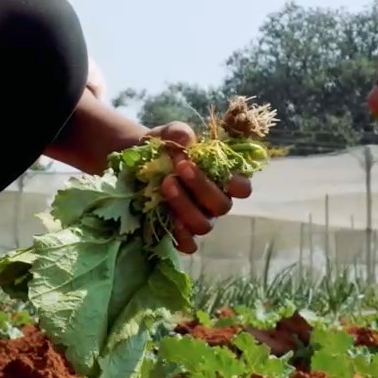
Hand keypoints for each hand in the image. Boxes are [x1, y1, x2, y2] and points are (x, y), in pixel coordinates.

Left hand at [146, 121, 251, 253]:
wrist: (134, 165)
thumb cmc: (162, 150)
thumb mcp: (166, 135)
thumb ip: (178, 132)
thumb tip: (186, 140)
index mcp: (221, 179)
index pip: (243, 188)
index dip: (236, 182)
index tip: (218, 167)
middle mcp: (213, 203)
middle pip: (222, 205)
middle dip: (202, 186)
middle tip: (180, 166)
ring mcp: (197, 220)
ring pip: (203, 224)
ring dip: (185, 205)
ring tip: (165, 184)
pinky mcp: (178, 233)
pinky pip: (188, 244)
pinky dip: (179, 235)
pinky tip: (166, 218)